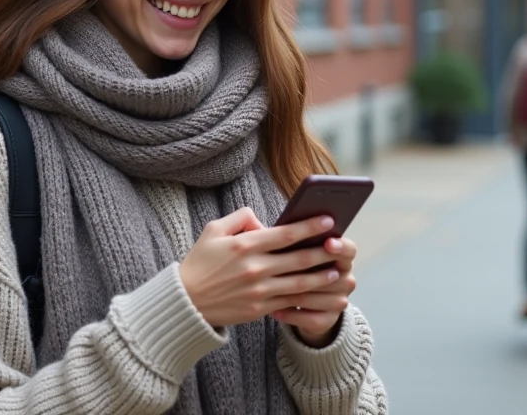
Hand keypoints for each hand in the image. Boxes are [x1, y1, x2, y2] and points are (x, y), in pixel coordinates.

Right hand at [178, 208, 347, 328]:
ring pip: (299, 283)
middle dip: (323, 251)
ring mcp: (258, 291)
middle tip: (341, 245)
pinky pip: (289, 302)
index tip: (329, 220)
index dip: (310, 226)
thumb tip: (263, 222)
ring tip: (338, 271)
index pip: (285, 233)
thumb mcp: (213, 230)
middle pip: (298, 258)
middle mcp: (254, 268)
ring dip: (321, 277)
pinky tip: (320, 292)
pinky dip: (307, 297)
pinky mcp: (259, 309)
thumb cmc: (200, 262)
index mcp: (244, 245)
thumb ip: (240, 218)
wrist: (185, 302)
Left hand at [274, 236, 358, 346]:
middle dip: (308, 273)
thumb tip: (264, 225)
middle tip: (284, 270)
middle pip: (332, 276)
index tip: (328, 243)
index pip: (349, 250)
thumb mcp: (298, 251)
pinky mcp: (328, 320)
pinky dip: (291, 314)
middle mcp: (346, 280)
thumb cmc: (298, 268)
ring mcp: (339, 301)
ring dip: (294, 295)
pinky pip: (310, 318)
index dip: (340, 246)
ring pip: (317, 298)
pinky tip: (275, 311)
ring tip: (271, 292)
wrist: (307, 305)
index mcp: (341, 258)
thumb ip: (291, 238)